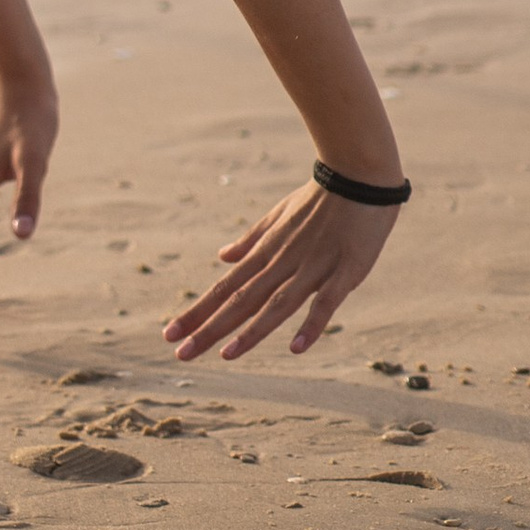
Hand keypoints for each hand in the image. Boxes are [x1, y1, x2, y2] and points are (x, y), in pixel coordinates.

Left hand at [163, 177, 398, 362]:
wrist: (358, 173)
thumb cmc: (319, 197)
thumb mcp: (278, 214)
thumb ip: (252, 239)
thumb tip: (222, 256)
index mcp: (266, 252)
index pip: (225, 287)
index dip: (197, 311)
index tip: (170, 333)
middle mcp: (282, 262)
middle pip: (240, 300)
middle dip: (209, 328)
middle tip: (180, 353)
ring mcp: (313, 267)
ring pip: (276, 305)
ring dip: (251, 332)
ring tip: (224, 356)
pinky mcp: (345, 271)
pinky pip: (326, 302)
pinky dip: (310, 325)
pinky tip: (295, 348)